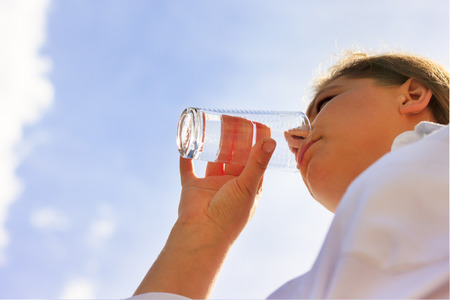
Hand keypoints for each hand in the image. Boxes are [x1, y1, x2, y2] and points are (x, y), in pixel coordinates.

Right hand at [133, 138, 275, 297]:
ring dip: (214, 144)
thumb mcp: (248, 187)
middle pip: (235, 156)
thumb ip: (257, 163)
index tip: (258, 123)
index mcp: (249, 186)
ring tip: (215, 124)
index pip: (256, 159)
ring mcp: (211, 185)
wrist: (202, 234)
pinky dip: (186, 156)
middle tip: (234, 119)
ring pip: (213, 158)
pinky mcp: (192, 186)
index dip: (258, 142)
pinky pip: (188, 167)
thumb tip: (270, 140)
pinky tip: (186, 140)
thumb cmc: (230, 214)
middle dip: (235, 139)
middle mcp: (231, 184)